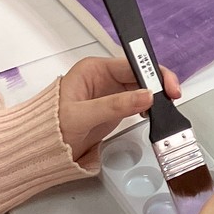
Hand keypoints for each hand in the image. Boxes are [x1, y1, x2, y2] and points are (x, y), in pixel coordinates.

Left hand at [56, 55, 181, 164]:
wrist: (40, 149)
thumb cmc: (49, 128)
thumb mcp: (81, 115)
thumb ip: (114, 105)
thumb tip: (145, 96)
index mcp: (94, 69)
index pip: (130, 64)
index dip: (151, 73)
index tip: (166, 86)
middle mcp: (103, 78)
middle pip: (140, 74)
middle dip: (158, 84)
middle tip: (174, 96)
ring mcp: (110, 93)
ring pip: (142, 88)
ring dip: (156, 96)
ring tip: (167, 106)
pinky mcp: (114, 109)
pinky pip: (138, 103)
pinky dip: (150, 108)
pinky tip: (155, 113)